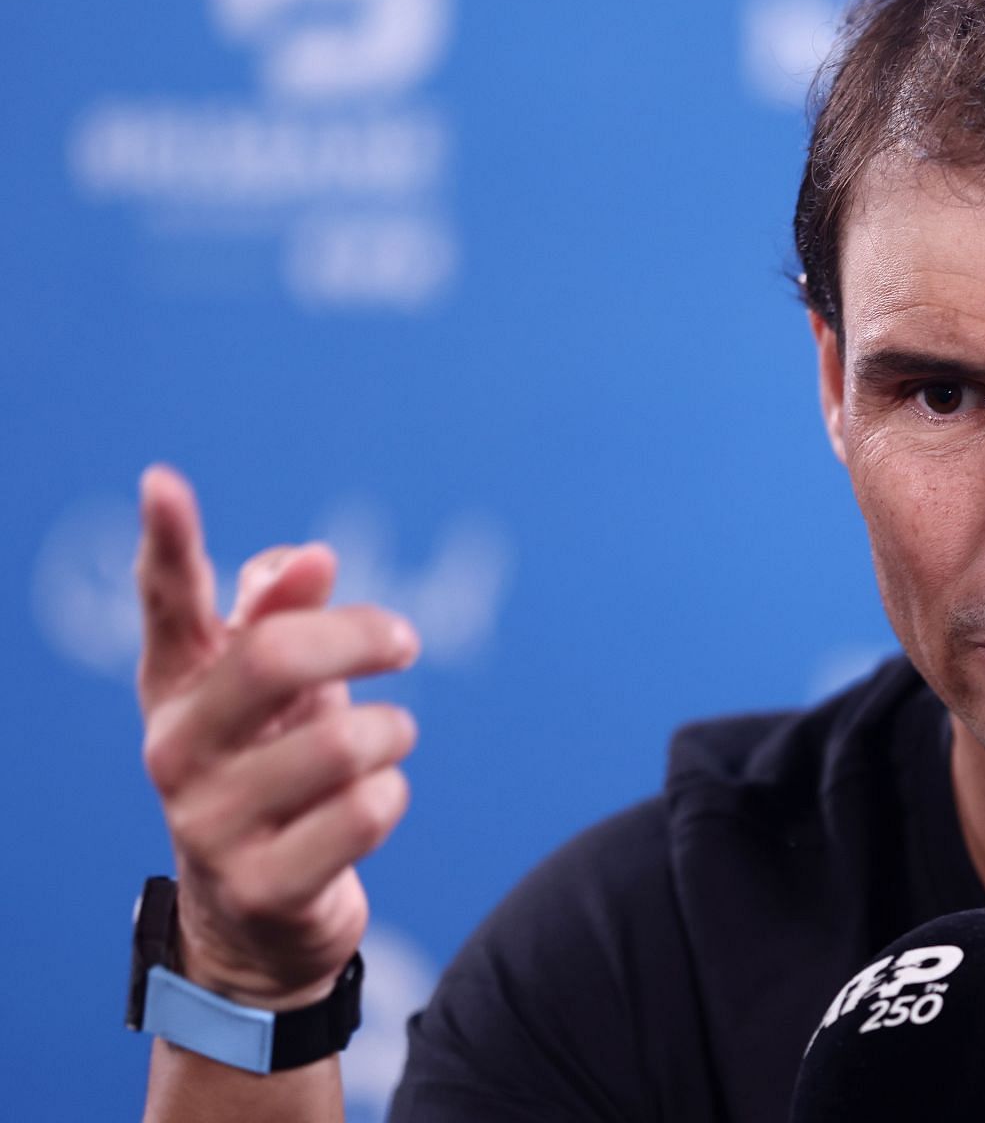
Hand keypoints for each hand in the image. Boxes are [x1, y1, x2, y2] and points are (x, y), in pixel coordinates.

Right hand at [134, 465, 419, 1010]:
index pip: (167, 605)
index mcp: (179, 688)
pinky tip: (370, 805)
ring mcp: (210, 824)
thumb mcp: (276, 692)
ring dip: (390, 735)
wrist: (261, 920)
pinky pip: (369, 810)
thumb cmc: (276, 771)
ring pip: (344, 740)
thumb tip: (310, 558)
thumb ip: (285, 615)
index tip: (163, 480)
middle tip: (404, 640)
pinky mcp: (262, 885)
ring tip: (381, 747)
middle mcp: (177, 751)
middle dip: (362, 639)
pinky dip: (391, 795)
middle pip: (275, 658)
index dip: (167, 542)